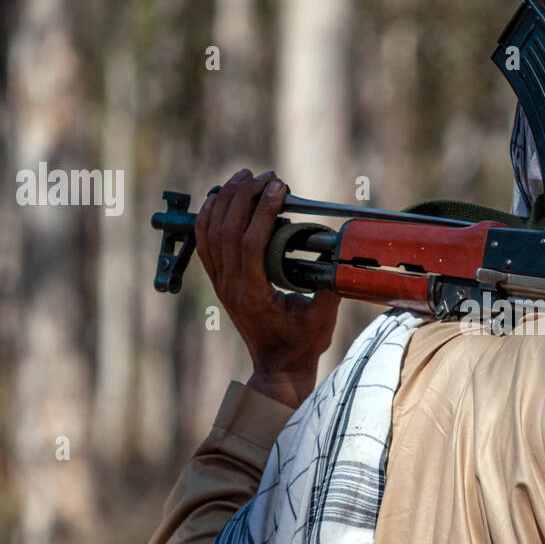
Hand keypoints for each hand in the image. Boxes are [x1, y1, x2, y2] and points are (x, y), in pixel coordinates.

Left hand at [195, 168, 340, 408]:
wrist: (277, 365)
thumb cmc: (301, 344)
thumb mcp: (322, 318)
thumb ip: (329, 286)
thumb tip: (340, 255)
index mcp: (253, 294)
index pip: (250, 242)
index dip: (263, 211)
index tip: (279, 189)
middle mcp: (230, 286)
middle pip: (227, 230)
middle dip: (244, 197)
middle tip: (263, 177)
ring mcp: (221, 283)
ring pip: (211, 232)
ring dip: (225, 200)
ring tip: (242, 178)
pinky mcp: (220, 280)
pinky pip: (205, 242)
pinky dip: (209, 216)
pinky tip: (219, 198)